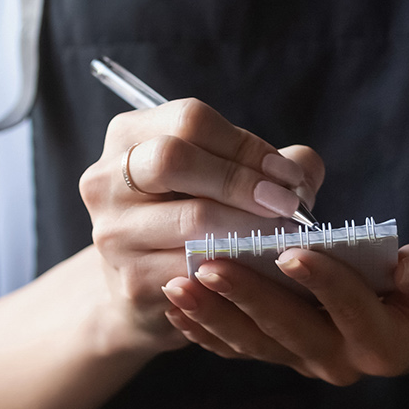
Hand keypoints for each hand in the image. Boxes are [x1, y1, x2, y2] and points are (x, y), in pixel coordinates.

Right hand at [78, 98, 324, 352]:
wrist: (147, 287)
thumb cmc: (196, 215)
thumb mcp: (224, 175)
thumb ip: (271, 163)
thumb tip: (302, 174)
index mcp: (130, 135)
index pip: (190, 121)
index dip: (247, 146)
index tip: (287, 175)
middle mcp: (106, 178)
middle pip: (174, 158)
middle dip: (242, 179)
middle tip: (287, 204)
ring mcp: (113, 231)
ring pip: (191, 218)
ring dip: (250, 225)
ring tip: (284, 235)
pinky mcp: (130, 280)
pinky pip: (195, 267)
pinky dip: (238, 265)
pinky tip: (261, 266)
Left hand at [161, 242, 408, 384]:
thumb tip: (406, 261)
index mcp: (386, 342)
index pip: (351, 308)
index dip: (323, 282)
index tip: (290, 252)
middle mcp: (345, 361)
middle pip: (289, 329)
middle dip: (246, 297)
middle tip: (208, 265)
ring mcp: (313, 362)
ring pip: (257, 343)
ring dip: (215, 315)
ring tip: (179, 284)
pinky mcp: (291, 356)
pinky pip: (243, 348)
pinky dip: (208, 330)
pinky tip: (177, 306)